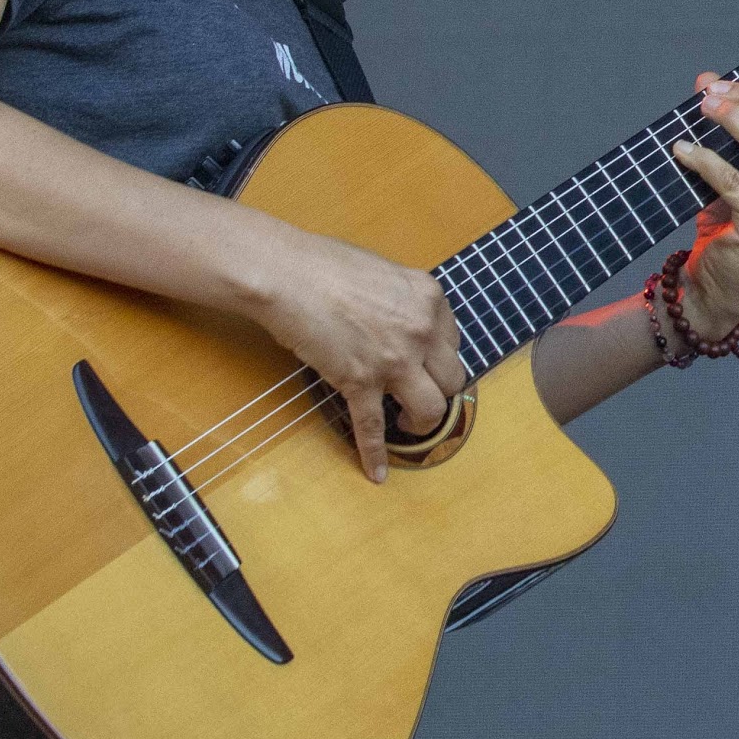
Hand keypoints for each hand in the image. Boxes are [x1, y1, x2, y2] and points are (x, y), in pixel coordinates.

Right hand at [249, 231, 465, 483]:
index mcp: (430, 300)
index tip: (425, 365)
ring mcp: (393, 361)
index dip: (437, 358)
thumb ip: (403, 301)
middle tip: (420, 394)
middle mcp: (421, 332)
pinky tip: (377, 473)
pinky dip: (375, 454)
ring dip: (423, 422)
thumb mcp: (385, 273)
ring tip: (407, 422)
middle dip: (439, 391)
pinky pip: (373, 427)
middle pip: (451, 379)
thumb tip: (402, 322)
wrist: (287, 275)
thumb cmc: (325, 265)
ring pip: (431, 409)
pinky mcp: (360, 383)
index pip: (452, 342)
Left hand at [667, 73, 738, 339]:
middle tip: (709, 96)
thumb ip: (727, 132)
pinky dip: (705, 160)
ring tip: (701, 109)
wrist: (717, 286)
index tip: (721, 87)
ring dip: (734, 121)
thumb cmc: (728, 226)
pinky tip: (682, 151)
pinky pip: (733, 181)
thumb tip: (706, 81)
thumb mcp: (736, 173)